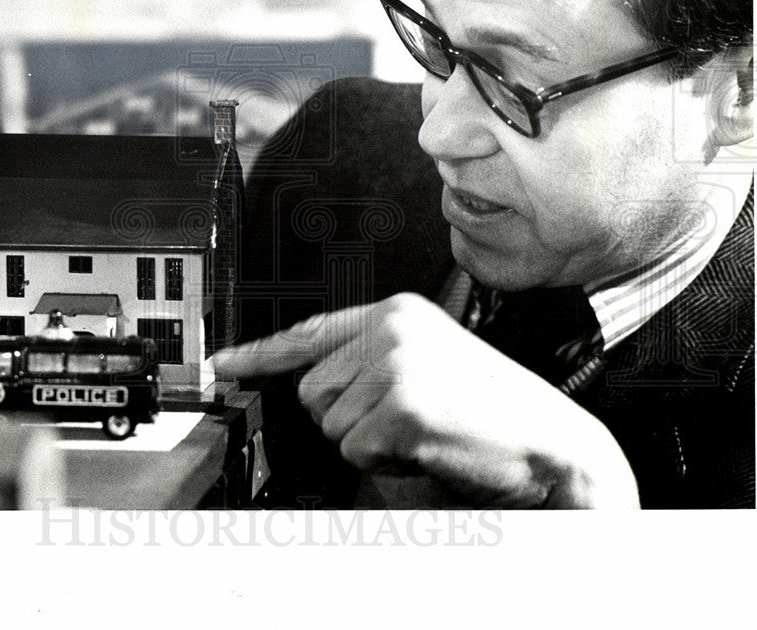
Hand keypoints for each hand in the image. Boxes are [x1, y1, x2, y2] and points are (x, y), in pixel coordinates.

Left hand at [213, 293, 638, 507]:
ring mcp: (396, 364)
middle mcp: (392, 329)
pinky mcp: (402, 405)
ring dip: (370, 441)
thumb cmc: (492, 409)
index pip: (310, 331)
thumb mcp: (428, 361)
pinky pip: (356, 450)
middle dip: (349, 418)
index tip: (223, 365)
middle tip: (406, 419)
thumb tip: (313, 385)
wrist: (551, 442)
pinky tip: (427, 446)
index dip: (258, 353)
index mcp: (397, 312)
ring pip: (330, 424)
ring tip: (423, 430)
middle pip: (313, 389)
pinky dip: (386, 461)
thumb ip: (370, 360)